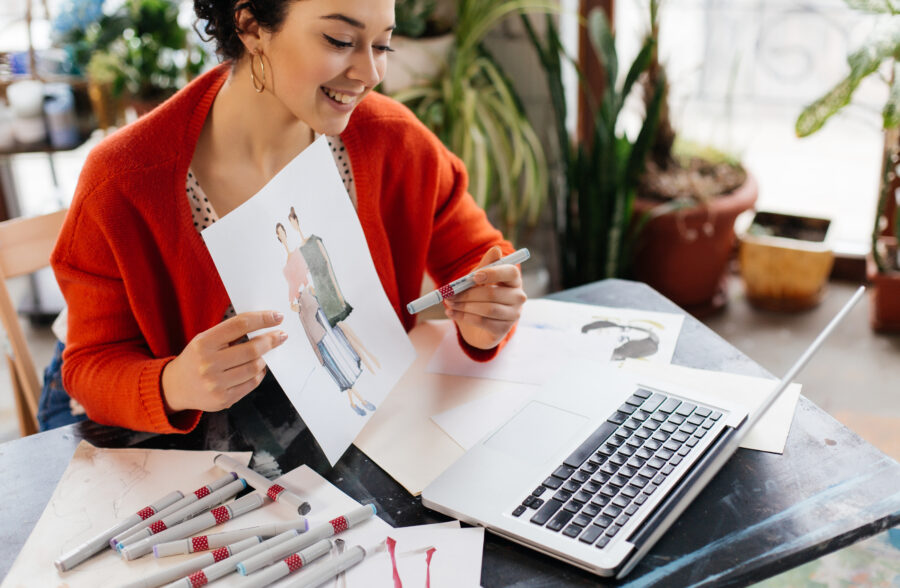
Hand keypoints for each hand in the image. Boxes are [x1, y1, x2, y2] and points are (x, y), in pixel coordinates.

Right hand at [161, 311, 287, 412]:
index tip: (277, 316)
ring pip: (255, 367)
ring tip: (265, 353)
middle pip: (252, 349)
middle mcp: (208, 364)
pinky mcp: (223, 399)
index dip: (262, 319)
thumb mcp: (205, 339)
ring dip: (264, 358)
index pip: (240, 325)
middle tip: (281, 335)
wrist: (176, 387)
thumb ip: (230, 332)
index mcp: (203, 343)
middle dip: (270, 340)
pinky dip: (259, 373)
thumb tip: (264, 324)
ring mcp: (216, 384)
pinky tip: (258, 367)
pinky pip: (252, 383)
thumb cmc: (196, 358)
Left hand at [444, 246, 525, 349]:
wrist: (479, 324)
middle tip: (449, 294)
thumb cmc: (480, 296)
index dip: (493, 273)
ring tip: (448, 304)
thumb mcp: (479, 280)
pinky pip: (482, 322)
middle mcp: (518, 297)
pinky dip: (463, 317)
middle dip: (467, 293)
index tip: (474, 276)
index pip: (511, 272)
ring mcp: (513, 315)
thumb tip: (496, 249)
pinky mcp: (504, 330)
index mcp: (514, 280)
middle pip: (493, 293)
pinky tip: (451, 313)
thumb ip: (485, 267)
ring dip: (463, 306)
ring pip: (487, 309)